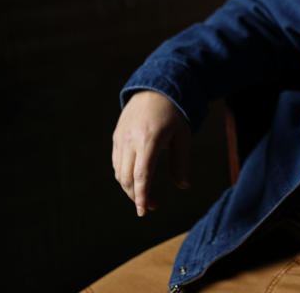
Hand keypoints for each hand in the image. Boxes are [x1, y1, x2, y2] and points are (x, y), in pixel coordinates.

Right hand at [112, 90, 190, 216]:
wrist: (154, 89)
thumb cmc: (173, 114)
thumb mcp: (182, 136)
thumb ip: (180, 162)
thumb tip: (183, 186)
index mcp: (149, 139)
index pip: (142, 175)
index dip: (142, 196)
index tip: (145, 211)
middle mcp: (131, 140)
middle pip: (126, 177)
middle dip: (136, 196)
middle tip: (150, 206)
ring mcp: (121, 138)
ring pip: (118, 172)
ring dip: (129, 188)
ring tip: (145, 195)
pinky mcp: (116, 137)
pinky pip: (116, 162)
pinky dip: (123, 175)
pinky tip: (135, 179)